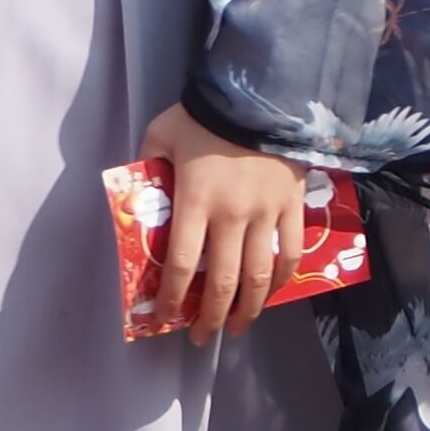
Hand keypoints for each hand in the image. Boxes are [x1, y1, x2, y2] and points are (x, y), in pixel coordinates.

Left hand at [136, 105, 307, 336]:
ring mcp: (267, 212)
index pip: (181, 265)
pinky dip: (282, 280)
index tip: (165, 319)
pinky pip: (291, 251)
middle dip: (211, 317)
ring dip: (249, 308)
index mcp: (195, 201)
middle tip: (201, 336)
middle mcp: (232, 214)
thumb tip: (136, 195)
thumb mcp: (161, 135)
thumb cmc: (205, 117)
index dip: (172, 299)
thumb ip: (146, 166)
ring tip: (239, 327)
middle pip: (224, 281)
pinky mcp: (293, 205)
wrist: (262, 94)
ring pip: (260, 274)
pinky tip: (271, 294)